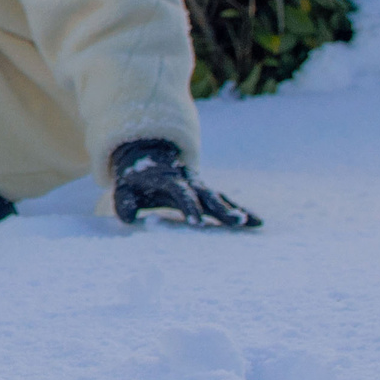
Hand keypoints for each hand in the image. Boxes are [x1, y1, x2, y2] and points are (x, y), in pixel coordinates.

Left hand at [112, 139, 259, 229]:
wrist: (147, 155)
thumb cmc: (134, 178)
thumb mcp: (123, 188)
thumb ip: (123, 202)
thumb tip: (126, 217)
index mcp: (169, 180)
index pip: (181, 194)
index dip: (189, 207)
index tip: (196, 222)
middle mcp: (189, 182)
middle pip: (208, 195)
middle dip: (221, 208)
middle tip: (235, 221)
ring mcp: (200, 186)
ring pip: (222, 198)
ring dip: (237, 210)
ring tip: (256, 223)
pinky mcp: (206, 193)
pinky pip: (226, 201)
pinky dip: (240, 210)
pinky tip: (256, 223)